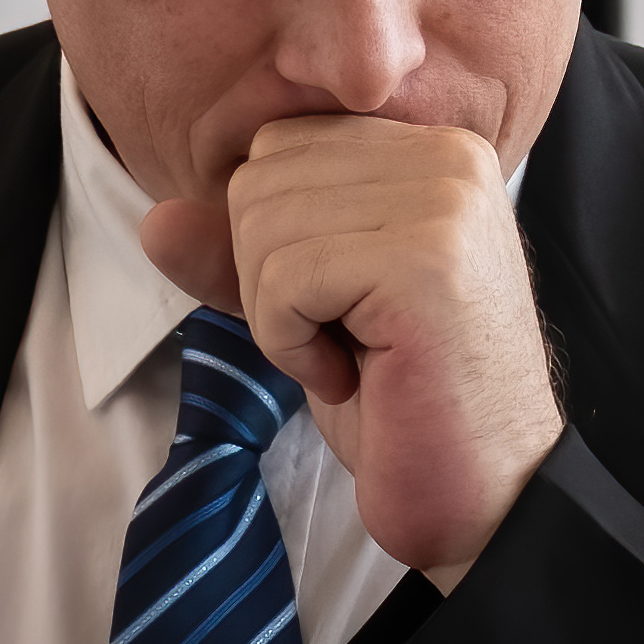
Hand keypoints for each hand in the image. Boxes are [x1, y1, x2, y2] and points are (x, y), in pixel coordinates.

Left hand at [144, 111, 565, 580]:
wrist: (487, 498)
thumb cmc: (405, 406)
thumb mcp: (309, 310)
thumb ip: (242, 254)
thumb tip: (156, 222)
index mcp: (433, 152)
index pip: (279, 146)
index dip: (272, 243)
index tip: (339, 309)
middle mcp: (450, 158)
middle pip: (261, 178)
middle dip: (267, 277)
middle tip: (342, 343)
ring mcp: (444, 203)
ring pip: (262, 223)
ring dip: (279, 316)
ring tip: (351, 359)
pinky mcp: (425, 261)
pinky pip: (284, 278)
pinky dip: (289, 344)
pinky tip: (350, 377)